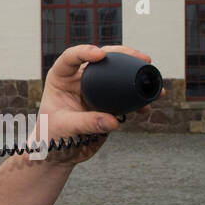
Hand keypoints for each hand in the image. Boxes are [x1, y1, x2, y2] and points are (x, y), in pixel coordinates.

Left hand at [36, 44, 162, 163]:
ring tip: (152, 78)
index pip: (72, 57)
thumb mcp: (65, 127)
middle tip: (142, 58)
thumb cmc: (52, 135)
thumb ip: (86, 122)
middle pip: (102, 59)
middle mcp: (79, 79)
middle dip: (122, 55)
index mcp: (61, 77)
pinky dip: (137, 99)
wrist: (60, 152)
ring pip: (117, 74)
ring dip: (136, 74)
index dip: (86, 52)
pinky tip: (148, 103)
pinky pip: (125, 96)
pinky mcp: (107, 102)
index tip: (101, 55)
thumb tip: (113, 120)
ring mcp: (95, 89)